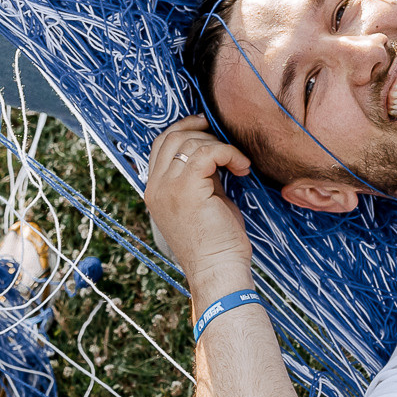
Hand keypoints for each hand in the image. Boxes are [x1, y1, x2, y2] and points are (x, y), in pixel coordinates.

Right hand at [144, 116, 255, 290]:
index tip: (207, 126)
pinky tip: (242, 168)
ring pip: (190, 142)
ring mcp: (167, 188)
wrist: (218, 270)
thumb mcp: (202, 201)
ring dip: (219, 145)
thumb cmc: (217, 242)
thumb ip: (199, 175)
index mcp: (154, 190)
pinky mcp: (186, 189)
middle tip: (228, 144)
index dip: (184, 128)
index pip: (161, 145)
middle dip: (203, 132)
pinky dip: (228, 153)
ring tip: (238, 164)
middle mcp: (155, 187)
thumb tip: (211, 149)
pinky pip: (207, 152)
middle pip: (172, 137)